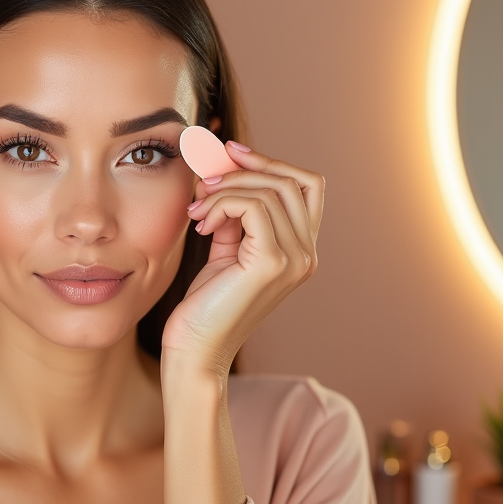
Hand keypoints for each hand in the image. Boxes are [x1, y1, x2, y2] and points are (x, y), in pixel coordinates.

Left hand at [161, 140, 323, 374]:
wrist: (194, 350)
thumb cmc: (206, 304)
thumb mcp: (226, 247)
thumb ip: (235, 211)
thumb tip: (225, 167)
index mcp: (302, 250)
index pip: (307, 185)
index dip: (271, 162)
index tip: (230, 152)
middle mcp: (307, 255)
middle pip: (294, 180)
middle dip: (246, 168)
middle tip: (205, 178)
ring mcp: (296, 260)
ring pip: (270, 191)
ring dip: (225, 189)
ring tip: (197, 210)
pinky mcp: (272, 264)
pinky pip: (253, 207)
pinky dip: (222, 204)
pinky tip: (202, 224)